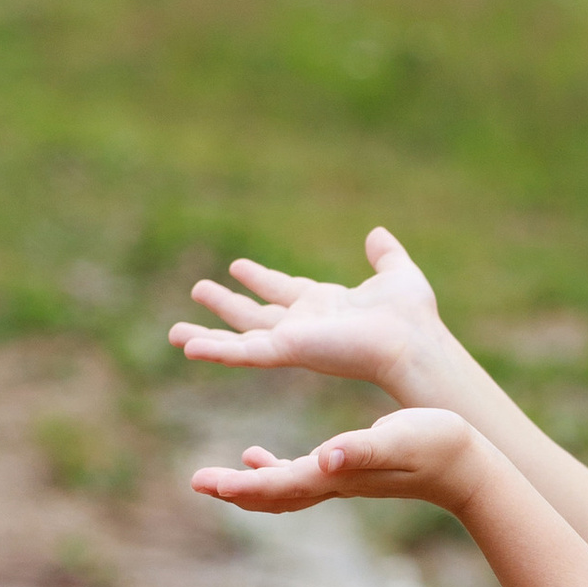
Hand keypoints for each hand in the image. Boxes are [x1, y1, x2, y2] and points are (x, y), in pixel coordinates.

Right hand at [170, 225, 446, 401]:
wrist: (412, 341)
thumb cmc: (412, 317)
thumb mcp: (396, 273)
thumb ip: (385, 255)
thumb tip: (377, 233)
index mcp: (325, 306)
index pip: (283, 291)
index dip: (260, 279)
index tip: (238, 267)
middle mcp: (303, 326)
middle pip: (254, 315)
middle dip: (226, 305)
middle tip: (197, 290)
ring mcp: (292, 341)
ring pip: (239, 339)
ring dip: (207, 335)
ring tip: (175, 333)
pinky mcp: (286, 351)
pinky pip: (243, 353)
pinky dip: (214, 350)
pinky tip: (188, 347)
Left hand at [190, 407, 482, 516]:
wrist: (465, 465)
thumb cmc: (436, 445)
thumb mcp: (397, 438)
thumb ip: (362, 449)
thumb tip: (325, 457)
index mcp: (338, 474)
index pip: (279, 484)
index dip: (240, 484)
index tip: (206, 482)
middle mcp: (334, 481)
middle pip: (273, 494)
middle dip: (233, 490)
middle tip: (197, 483)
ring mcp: (341, 479)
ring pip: (282, 489)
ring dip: (247, 485)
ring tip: (216, 479)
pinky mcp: (350, 470)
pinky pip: (300, 476)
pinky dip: (273, 470)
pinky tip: (258, 454)